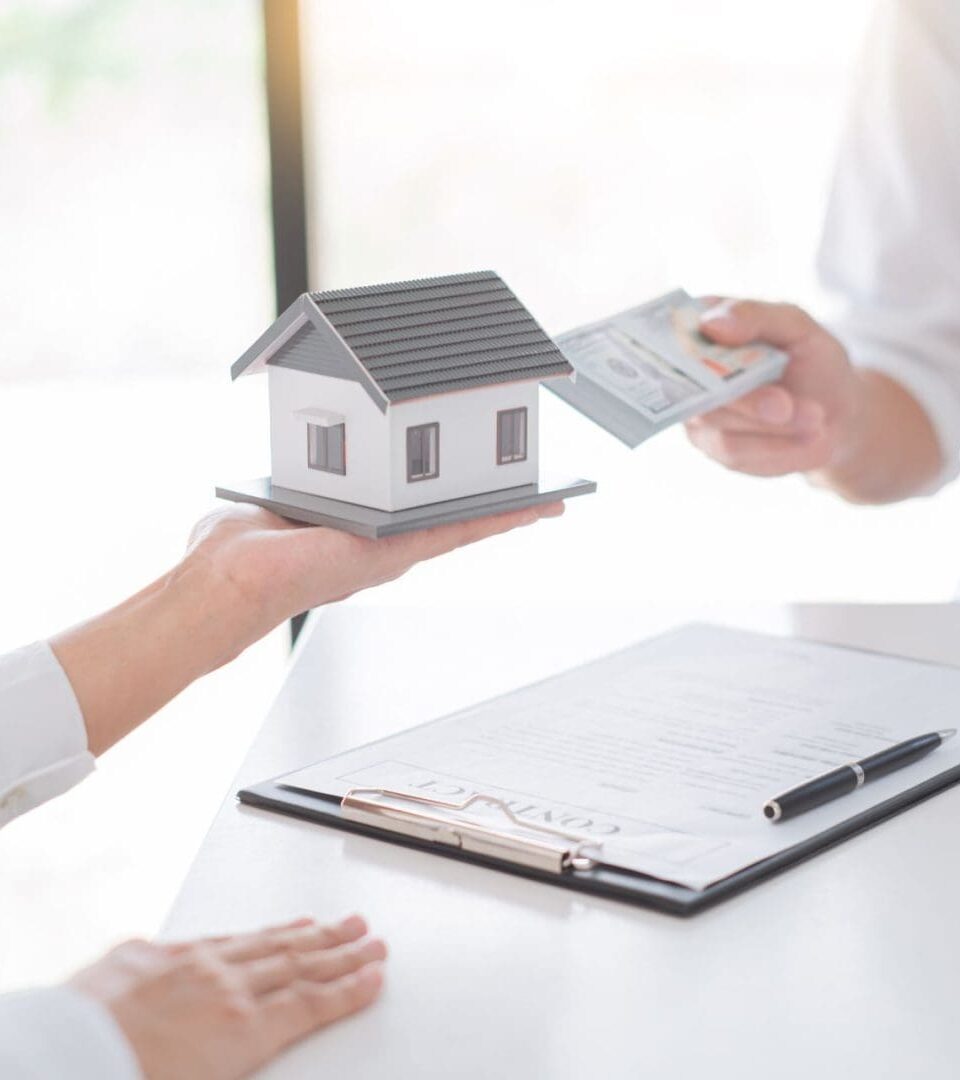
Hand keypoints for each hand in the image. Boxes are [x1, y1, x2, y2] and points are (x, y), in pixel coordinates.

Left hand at [70, 915, 385, 1079]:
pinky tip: (276, 925)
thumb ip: (239, 1064)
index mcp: (238, 1030)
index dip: (348, 990)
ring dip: (312, 934)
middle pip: (299, 966)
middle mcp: (224, 989)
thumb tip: (254, 1049)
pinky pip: (224, 935)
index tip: (374, 976)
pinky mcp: (155, 954)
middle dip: (342, 953)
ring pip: (268, 943)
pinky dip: (259, 930)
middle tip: (373, 940)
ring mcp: (191, 965)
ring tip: (342, 924)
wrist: (54, 1061)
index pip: (310, 1004)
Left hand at [186, 500, 565, 647]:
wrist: (230, 580)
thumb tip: (285, 489)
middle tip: (532, 491)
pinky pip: (461, 531)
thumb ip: (293, 496)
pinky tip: (532, 508)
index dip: (446, 491)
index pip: (411, 506)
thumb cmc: (236, 551)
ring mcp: (396, 549)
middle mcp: (382, 541)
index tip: (474, 477)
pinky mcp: (401, 552)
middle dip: (493, 503)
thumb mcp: (277, 500)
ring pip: (465, 524)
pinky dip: (500, 519)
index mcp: (356, 527)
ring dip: (508, 512)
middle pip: (450, 515)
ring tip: (549, 498)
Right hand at [684, 299, 859, 475]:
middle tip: (785, 405)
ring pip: (719, 427)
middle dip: (747, 402)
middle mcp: (690, 374)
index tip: (714, 356)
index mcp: (703, 329)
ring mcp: (700, 413)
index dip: (683, 348)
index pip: (673, 334)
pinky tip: (809, 440)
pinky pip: (737, 452)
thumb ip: (757, 317)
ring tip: (817, 421)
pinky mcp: (716, 448)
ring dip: (773, 428)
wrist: (838, 416)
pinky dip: (778, 447)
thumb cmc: (813, 362)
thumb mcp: (798, 328)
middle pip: (698, 390)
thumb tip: (711, 323)